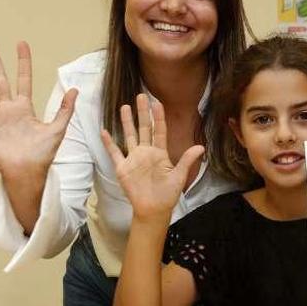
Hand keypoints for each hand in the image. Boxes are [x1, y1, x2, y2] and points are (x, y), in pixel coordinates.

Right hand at [0, 42, 77, 180]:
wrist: (28, 171)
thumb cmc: (43, 153)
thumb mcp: (58, 128)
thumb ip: (65, 109)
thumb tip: (75, 89)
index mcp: (25, 107)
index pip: (23, 78)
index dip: (22, 62)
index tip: (21, 44)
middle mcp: (8, 109)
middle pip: (0, 80)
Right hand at [101, 94, 203, 223]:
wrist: (153, 209)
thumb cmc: (168, 194)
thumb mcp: (179, 176)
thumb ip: (187, 160)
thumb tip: (201, 147)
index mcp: (160, 153)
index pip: (159, 131)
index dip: (159, 117)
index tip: (157, 103)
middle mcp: (146, 152)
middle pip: (144, 128)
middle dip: (142, 113)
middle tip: (140, 96)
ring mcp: (134, 159)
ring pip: (129, 136)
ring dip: (127, 122)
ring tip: (124, 106)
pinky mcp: (122, 168)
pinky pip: (114, 153)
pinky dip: (109, 143)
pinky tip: (104, 131)